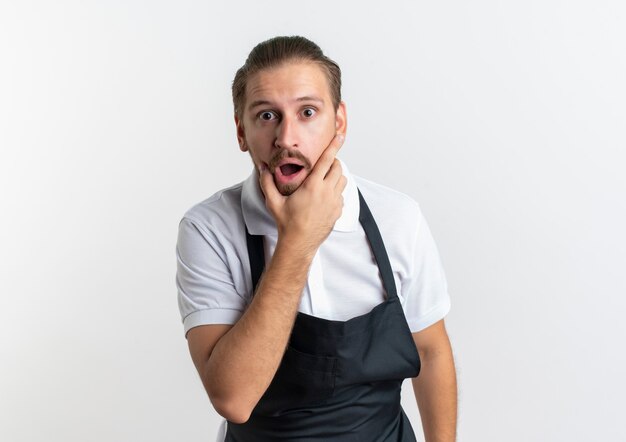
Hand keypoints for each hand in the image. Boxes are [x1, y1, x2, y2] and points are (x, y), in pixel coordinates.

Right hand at [259, 134, 346, 252]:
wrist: (299, 243)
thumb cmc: (287, 223)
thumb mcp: (274, 201)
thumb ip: (267, 182)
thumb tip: (262, 167)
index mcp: (313, 186)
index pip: (327, 160)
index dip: (334, 146)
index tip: (339, 136)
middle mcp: (327, 192)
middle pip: (338, 168)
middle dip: (333, 162)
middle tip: (324, 163)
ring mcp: (335, 202)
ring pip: (342, 180)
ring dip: (336, 175)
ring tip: (325, 178)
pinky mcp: (338, 211)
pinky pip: (342, 194)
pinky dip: (336, 190)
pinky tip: (325, 195)